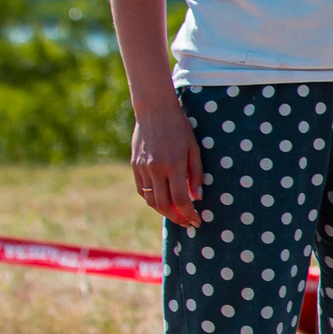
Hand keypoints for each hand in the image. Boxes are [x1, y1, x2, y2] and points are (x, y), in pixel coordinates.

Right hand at [130, 98, 202, 228]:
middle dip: (176, 218)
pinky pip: (142, 190)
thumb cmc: (179, 128)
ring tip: (176, 214)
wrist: (155, 111)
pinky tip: (162, 201)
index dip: (189, 214)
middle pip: (163, 205)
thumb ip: (196, 175)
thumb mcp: (194, 149)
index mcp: (173, 165)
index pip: (180, 200)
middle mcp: (155, 169)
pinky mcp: (134, 166)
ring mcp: (142, 168)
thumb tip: (197, 198)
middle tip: (187, 222)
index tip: (197, 221)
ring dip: (163, 211)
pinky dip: (152, 200)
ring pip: (150, 200)